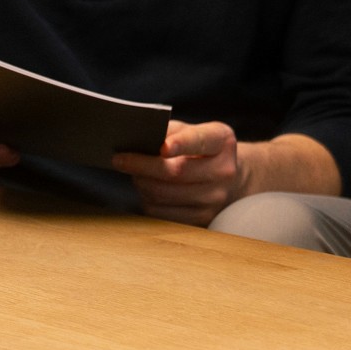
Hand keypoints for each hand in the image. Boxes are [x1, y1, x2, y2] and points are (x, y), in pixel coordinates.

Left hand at [113, 120, 246, 224]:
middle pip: (175, 172)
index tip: (162, 147)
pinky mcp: (202, 218)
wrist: (231, 179)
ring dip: (141, 182)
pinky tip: (147, 189)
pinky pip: (162, 212)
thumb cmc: (202, 150)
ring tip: (135, 173)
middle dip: (142, 166)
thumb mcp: (193, 131)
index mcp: (222, 141)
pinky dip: (147, 199)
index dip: (181, 144)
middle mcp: (224, 171)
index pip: (200, 141)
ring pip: (163, 193)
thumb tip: (136, 139)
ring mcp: (215, 198)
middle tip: (119, 160)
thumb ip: (170, 131)